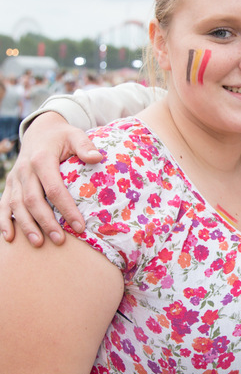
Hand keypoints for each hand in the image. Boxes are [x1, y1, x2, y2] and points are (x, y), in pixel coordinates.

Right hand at [0, 112, 102, 245]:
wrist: (40, 131)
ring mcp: (15, 178)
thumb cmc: (62, 137)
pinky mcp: (10, 184)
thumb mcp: (75, 135)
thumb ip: (85, 146)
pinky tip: (10, 238)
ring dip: (26, 225)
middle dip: (46, 222)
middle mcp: (25, 170)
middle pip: (33, 200)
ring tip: (39, 243)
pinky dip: (4, 221)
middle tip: (60, 240)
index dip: (66, 208)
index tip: (80, 226)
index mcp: (41, 159)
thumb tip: (98, 157)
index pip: (53, 188)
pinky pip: (4, 204)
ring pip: (16, 205)